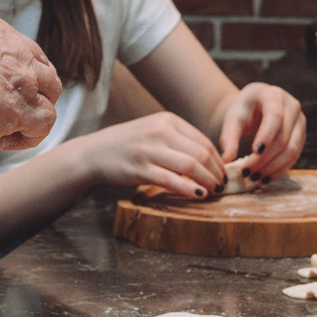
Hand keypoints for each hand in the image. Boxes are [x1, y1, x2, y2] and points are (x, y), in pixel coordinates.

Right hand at [0, 8, 62, 152]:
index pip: (11, 46)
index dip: (5, 74)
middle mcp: (5, 42)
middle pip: (38, 65)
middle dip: (25, 92)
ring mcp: (17, 73)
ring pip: (50, 91)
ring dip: (29, 114)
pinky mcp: (20, 104)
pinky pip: (46, 121)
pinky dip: (29, 136)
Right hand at [71, 112, 226, 197]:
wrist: (93, 154)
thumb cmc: (126, 146)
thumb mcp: (153, 131)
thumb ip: (177, 140)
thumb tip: (208, 158)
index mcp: (167, 120)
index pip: (203, 141)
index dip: (218, 160)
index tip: (223, 173)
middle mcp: (160, 132)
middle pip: (201, 154)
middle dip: (216, 173)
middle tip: (223, 186)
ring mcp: (150, 150)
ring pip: (191, 166)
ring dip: (208, 181)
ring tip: (214, 192)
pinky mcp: (141, 169)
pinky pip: (172, 181)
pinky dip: (190, 189)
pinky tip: (199, 196)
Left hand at [217, 82, 306, 183]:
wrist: (255, 108)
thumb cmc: (243, 111)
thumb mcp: (232, 119)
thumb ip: (228, 137)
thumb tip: (226, 160)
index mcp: (273, 95)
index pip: (275, 116)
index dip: (266, 136)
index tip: (253, 153)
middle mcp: (292, 106)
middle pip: (283, 137)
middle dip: (264, 158)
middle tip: (246, 173)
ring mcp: (300, 122)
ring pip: (292, 149)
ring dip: (273, 167)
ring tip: (253, 178)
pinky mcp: (301, 136)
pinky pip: (294, 157)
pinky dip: (280, 170)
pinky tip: (264, 179)